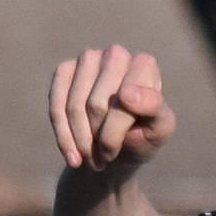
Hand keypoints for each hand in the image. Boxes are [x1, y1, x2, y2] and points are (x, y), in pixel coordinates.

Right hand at [49, 45, 175, 172]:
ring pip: (74, 106)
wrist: (119, 151)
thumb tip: (126, 93)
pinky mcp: (65, 70)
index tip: (119, 149)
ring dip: (82, 141)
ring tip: (94, 160)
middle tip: (107, 157)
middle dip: (100, 138)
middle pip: (96, 104)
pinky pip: (56, 105)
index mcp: (144, 66)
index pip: (125, 98)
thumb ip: (154, 109)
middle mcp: (116, 54)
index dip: (117, 130)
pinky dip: (64, 136)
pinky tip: (73, 157)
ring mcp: (88, 59)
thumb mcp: (159, 129)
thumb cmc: (143, 136)